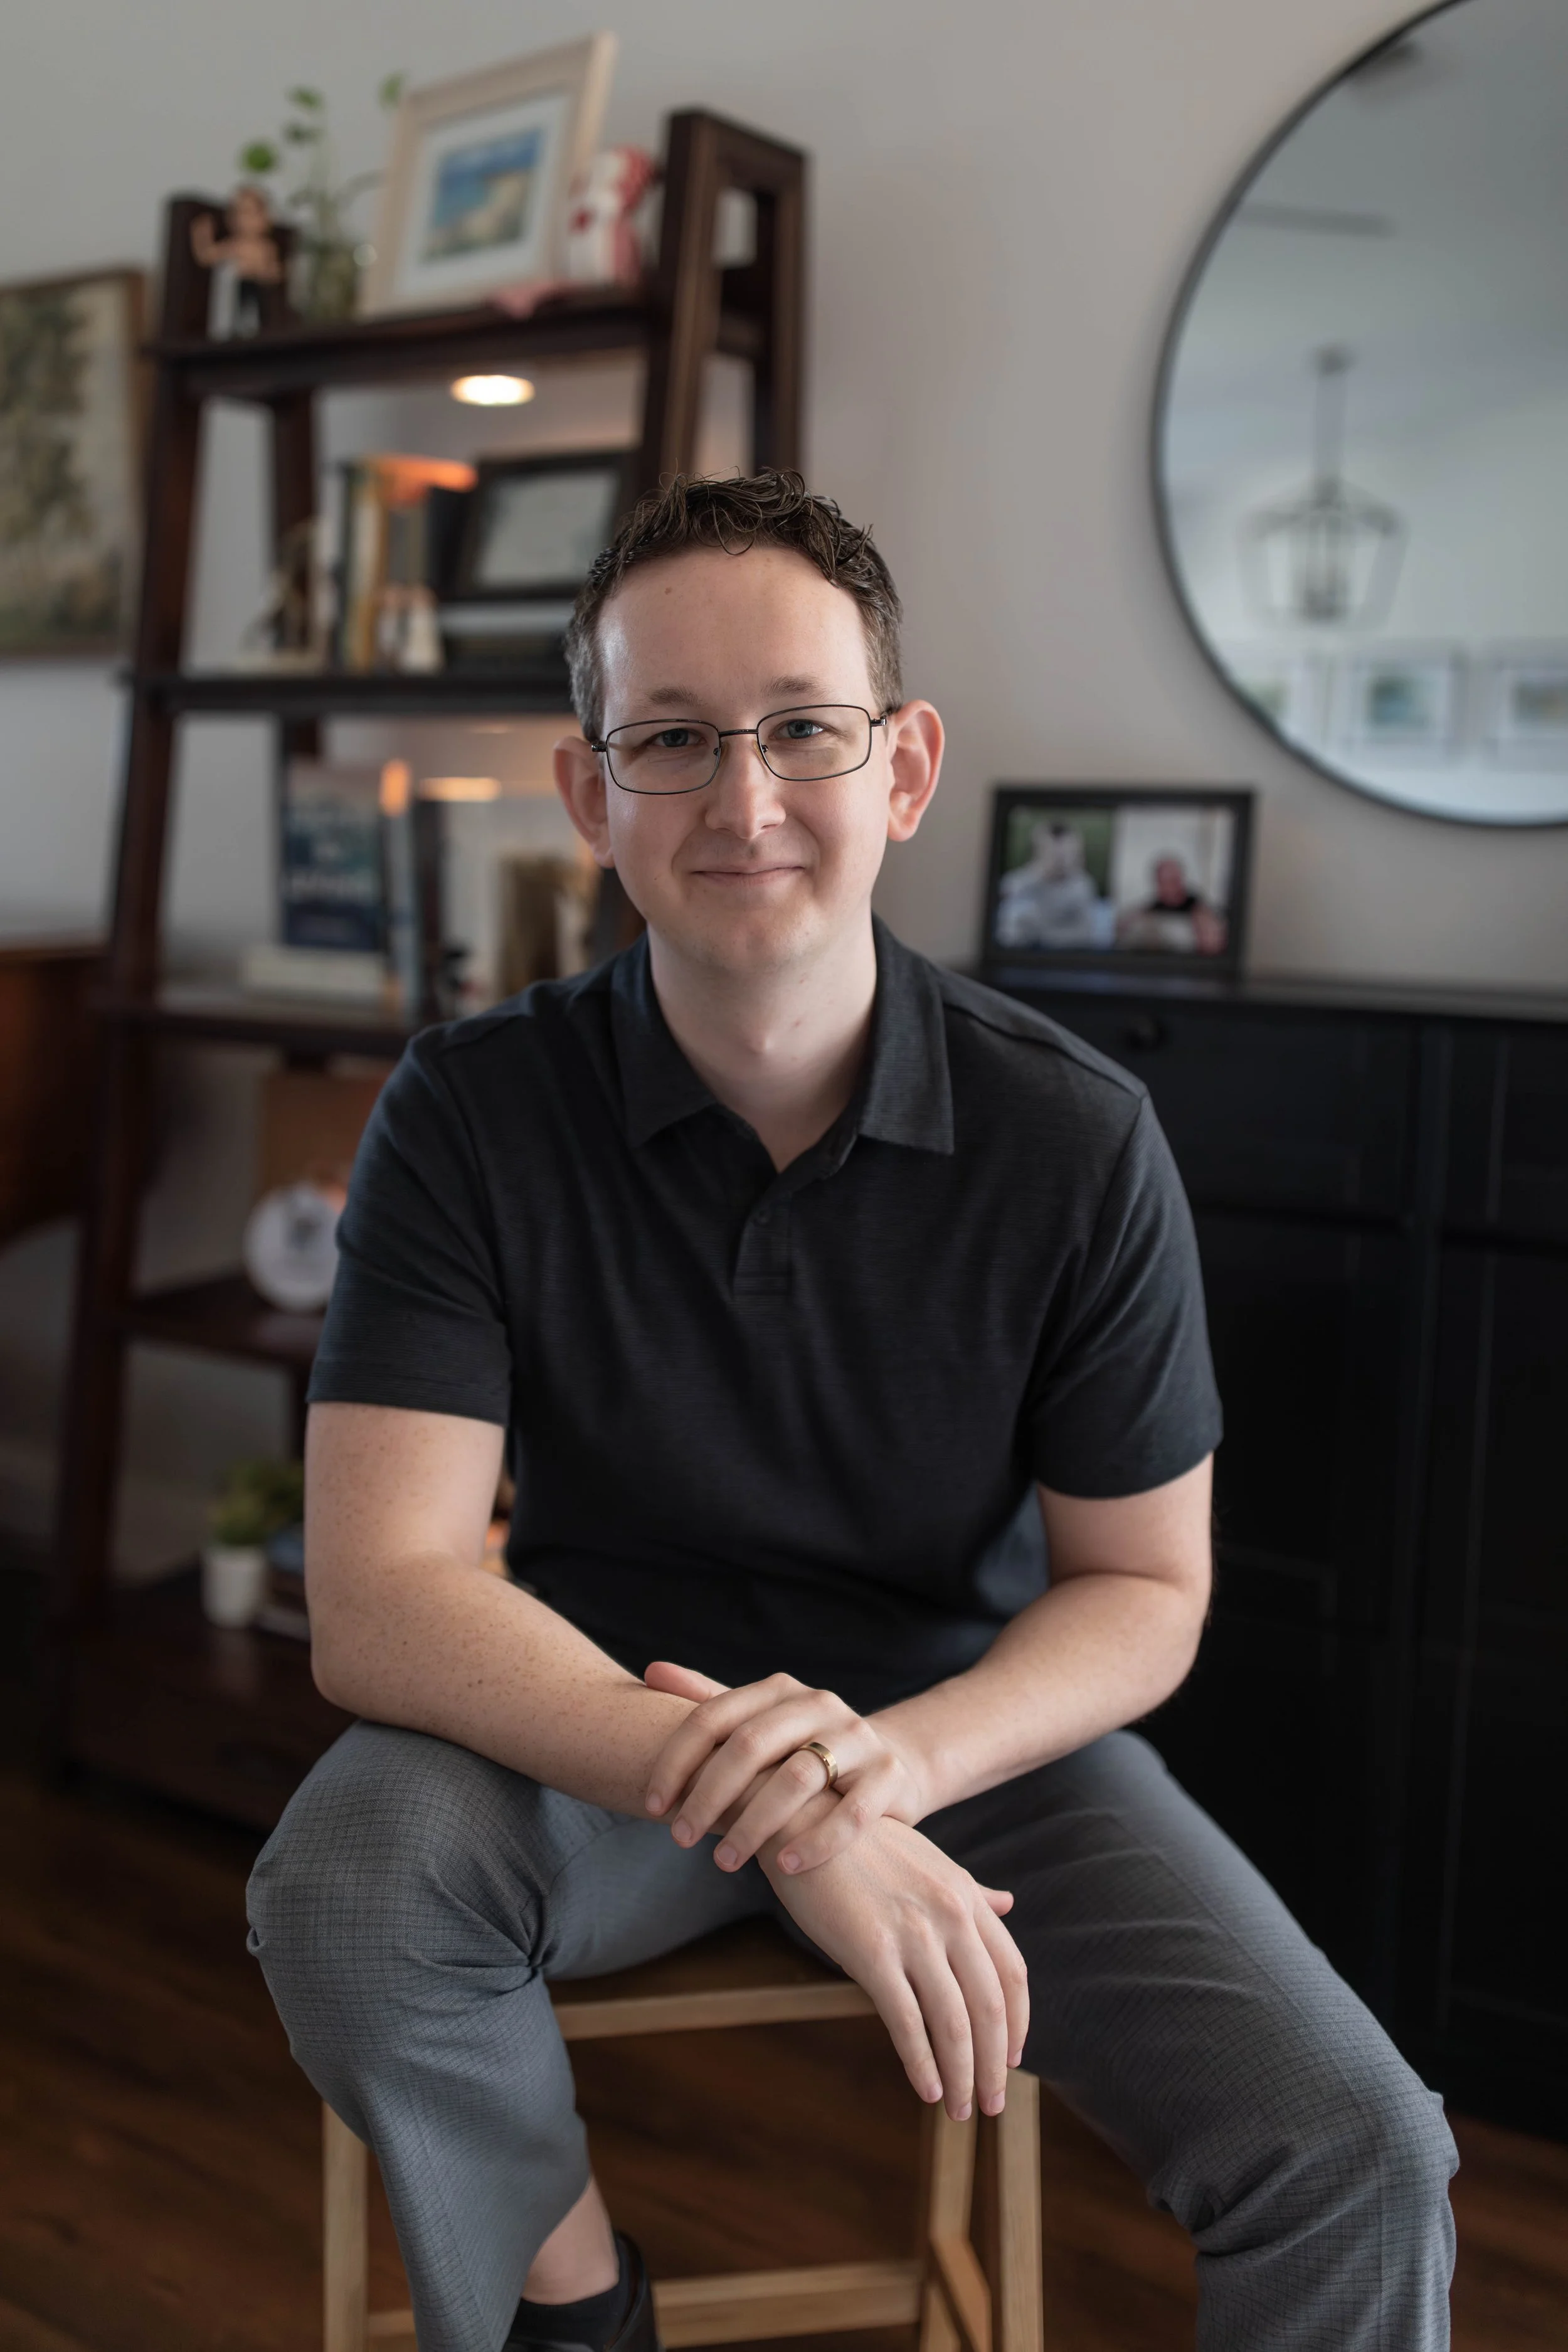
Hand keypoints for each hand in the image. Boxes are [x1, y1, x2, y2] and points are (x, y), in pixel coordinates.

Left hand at [643, 1662, 927, 1874]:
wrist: (893, 1766)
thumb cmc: (806, 1750)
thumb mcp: (760, 1722)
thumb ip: (709, 1700)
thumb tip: (651, 1671)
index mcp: (780, 1690)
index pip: (714, 1716)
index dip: (676, 1760)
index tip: (651, 1806)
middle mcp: (819, 1705)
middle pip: (751, 1745)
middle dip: (708, 1795)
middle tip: (679, 1838)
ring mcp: (858, 1738)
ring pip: (797, 1779)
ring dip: (753, 1824)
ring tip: (724, 1861)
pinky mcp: (889, 1776)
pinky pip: (851, 1813)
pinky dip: (816, 1842)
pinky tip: (786, 1866)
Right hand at [765, 1814, 1028, 2120]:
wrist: (804, 1816)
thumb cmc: (862, 1840)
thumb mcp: (928, 1859)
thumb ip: (970, 1890)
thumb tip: (1008, 1904)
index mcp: (965, 1896)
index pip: (1011, 1973)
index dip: (1018, 2023)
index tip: (1014, 2059)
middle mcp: (949, 1915)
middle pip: (991, 2006)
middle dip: (994, 2064)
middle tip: (993, 2104)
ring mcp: (913, 1934)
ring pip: (954, 2022)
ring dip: (962, 2075)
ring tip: (960, 2109)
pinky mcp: (871, 1952)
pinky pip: (906, 2021)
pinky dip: (922, 2064)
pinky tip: (927, 2090)